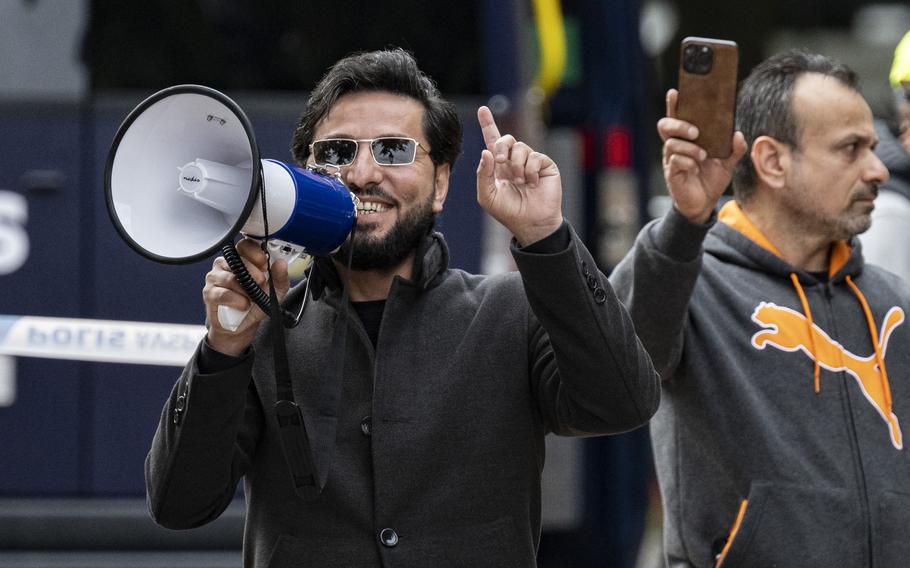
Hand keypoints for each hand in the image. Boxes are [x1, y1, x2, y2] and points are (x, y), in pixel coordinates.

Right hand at [203, 238, 288, 355]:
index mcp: (241, 259)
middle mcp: (225, 265)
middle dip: (253, 272)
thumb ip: (280, 278)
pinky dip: (237, 301)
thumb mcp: (274, 291)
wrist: (243, 325)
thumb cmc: (255, 304)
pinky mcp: (209, 293)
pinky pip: (223, 294)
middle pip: (237, 260)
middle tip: (261, 282)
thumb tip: (281, 263)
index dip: (255, 253)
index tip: (264, 263)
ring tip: (251, 299)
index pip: (244, 245)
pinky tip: (243, 305)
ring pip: (230, 278)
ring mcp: (214, 278)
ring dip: (245, 290)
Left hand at [475, 106, 562, 245]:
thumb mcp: (487, 195)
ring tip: (519, 181)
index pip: (492, 141)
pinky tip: (532, 183)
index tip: (482, 109)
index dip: (487, 124)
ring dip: (516, 165)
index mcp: (498, 166)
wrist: (531, 223)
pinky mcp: (545, 165)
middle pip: (506, 139)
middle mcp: (514, 161)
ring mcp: (530, 161)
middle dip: (500, 147)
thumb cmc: (508, 212)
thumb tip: (486, 151)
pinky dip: (529, 170)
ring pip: (520, 147)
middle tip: (500, 162)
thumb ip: (483, 174)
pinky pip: (534, 156)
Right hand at [658, 89, 746, 223]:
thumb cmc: (710, 179)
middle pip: (665, 126)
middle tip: (696, 131)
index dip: (674, 104)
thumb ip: (734, 149)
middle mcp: (675, 146)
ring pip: (671, 144)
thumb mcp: (727, 163)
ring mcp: (671, 160)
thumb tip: (739, 135)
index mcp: (687, 139)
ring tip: (703, 155)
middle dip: (679, 124)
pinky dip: (687, 162)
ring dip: (689, 147)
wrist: (704, 204)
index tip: (675, 92)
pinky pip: (675, 161)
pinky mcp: (672, 174)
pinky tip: (696, 168)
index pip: (677, 117)